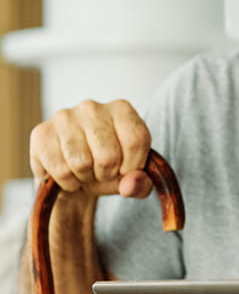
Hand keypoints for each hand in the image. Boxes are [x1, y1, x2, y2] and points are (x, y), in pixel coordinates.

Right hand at [29, 99, 153, 196]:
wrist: (74, 172)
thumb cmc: (109, 168)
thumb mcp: (133, 177)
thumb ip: (142, 183)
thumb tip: (130, 185)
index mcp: (121, 109)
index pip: (136, 141)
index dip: (133, 166)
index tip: (125, 170)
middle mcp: (92, 107)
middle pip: (109, 156)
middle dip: (107, 174)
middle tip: (101, 172)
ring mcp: (64, 117)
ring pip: (82, 163)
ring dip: (86, 178)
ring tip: (85, 172)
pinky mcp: (41, 133)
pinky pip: (60, 170)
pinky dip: (68, 182)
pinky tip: (69, 174)